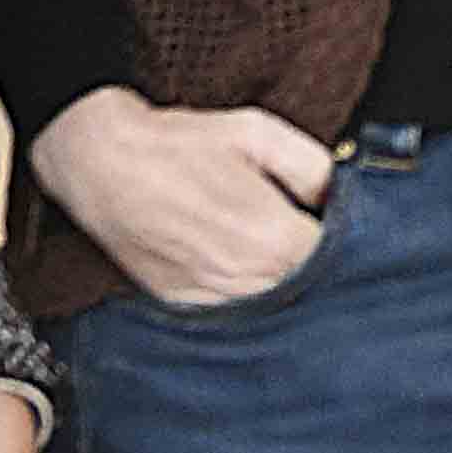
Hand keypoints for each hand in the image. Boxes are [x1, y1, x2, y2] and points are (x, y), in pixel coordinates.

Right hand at [31, 85, 335, 306]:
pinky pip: (238, 320)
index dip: (350, 245)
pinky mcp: (188, 310)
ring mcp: (215, 301)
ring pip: (278, 314)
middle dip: (323, 272)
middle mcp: (247, 279)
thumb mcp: (258, 132)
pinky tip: (245, 274)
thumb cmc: (177, 146)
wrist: (102, 166)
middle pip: (314, 296)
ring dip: (289, 292)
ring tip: (276, 255)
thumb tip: (343, 198)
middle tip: (313, 242)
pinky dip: (250, 303)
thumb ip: (315, 167)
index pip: (342, 263)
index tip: (341, 230)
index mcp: (272, 237)